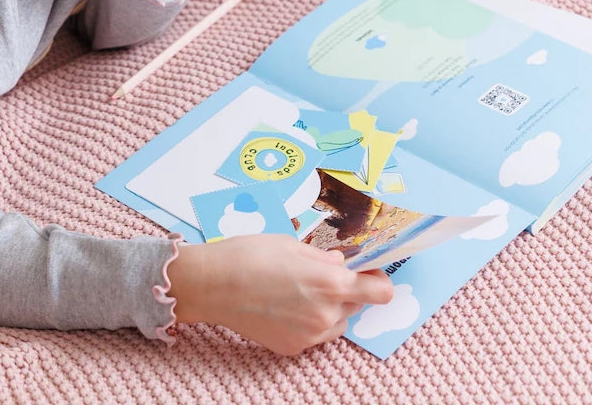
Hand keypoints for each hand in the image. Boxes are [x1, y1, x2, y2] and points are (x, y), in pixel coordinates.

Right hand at [164, 233, 395, 355]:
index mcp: (331, 283)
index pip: (381, 292)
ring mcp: (310, 335)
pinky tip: (281, 307)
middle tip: (316, 276)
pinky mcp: (292, 348)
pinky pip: (313, 335)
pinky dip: (305, 323)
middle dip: (344, 291)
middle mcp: (327, 313)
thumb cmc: (247, 255)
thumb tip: (339, 263)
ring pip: (336, 323)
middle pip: (356, 305)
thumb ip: (322, 257)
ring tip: (296, 293)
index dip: (377, 281)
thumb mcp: (289, 244)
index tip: (367, 273)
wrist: (210, 285)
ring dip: (328, 309)